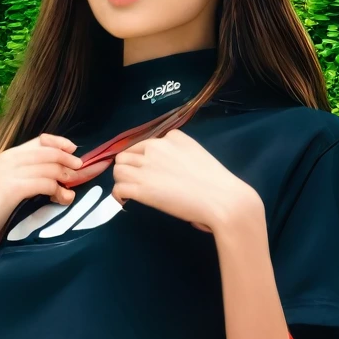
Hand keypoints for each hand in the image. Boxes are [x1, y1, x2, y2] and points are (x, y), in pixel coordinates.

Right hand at [0, 134, 103, 249]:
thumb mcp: (11, 185)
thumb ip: (29, 175)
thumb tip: (57, 174)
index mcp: (8, 155)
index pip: (40, 141)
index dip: (60, 143)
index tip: (74, 150)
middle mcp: (9, 159)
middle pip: (48, 152)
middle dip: (68, 161)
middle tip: (81, 172)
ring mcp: (10, 172)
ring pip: (49, 168)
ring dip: (65, 180)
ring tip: (70, 194)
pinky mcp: (13, 188)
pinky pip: (44, 183)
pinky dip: (57, 191)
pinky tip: (61, 199)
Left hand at [111, 127, 264, 236]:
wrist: (221, 198)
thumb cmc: (217, 182)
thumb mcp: (197, 155)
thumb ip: (180, 156)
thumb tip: (170, 170)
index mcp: (172, 138)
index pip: (145, 144)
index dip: (143, 159)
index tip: (149, 171)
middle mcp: (156, 148)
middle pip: (126, 154)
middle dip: (129, 168)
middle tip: (137, 182)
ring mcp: (147, 168)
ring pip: (118, 169)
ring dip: (122, 179)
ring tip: (131, 191)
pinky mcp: (141, 188)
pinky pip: (118, 188)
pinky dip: (118, 195)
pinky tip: (126, 201)